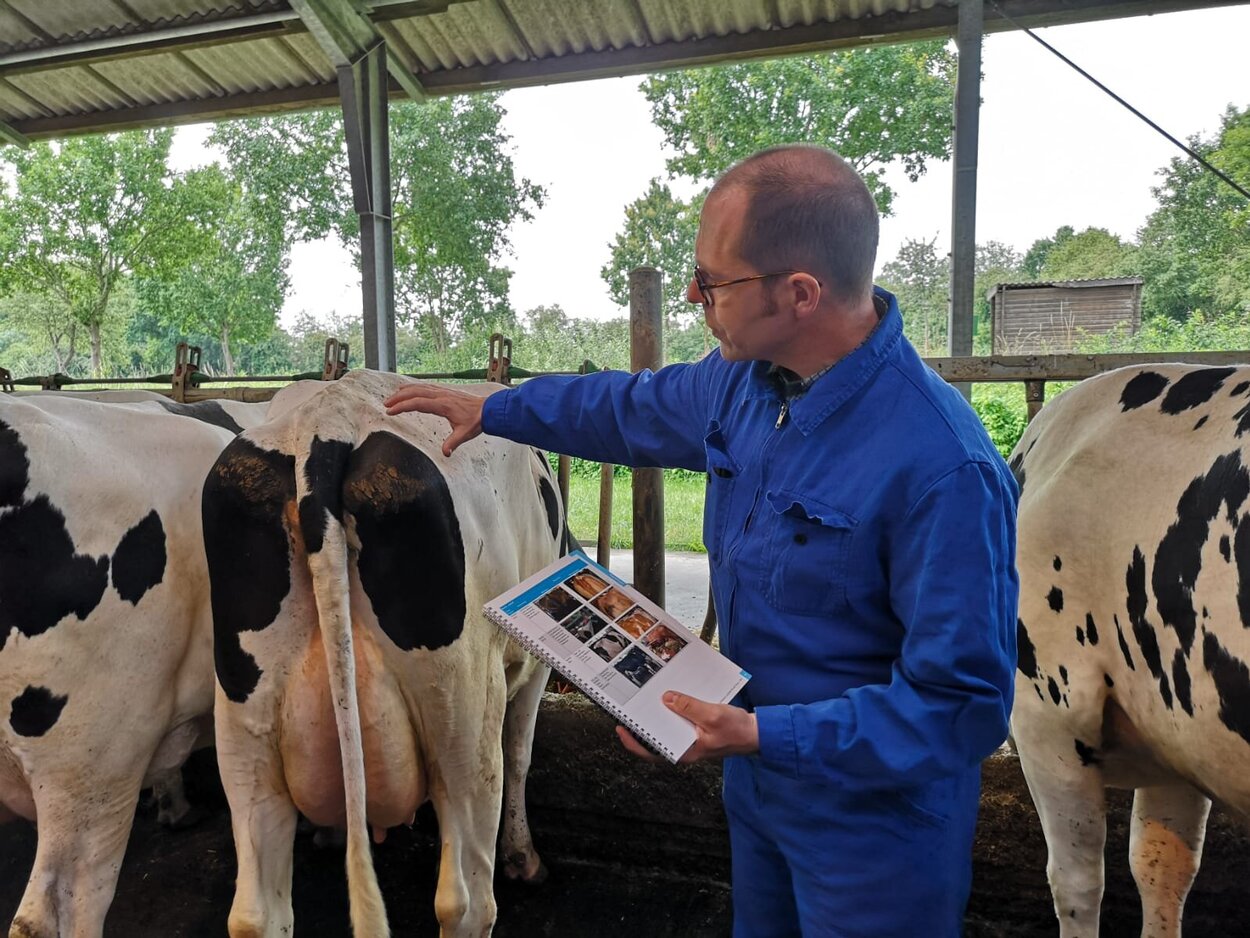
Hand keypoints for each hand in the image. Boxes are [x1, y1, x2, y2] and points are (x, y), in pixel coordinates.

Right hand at [384, 383, 486, 456]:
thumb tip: (445, 453)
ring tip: (392, 398)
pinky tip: (408, 390)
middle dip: (398, 398)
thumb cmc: (476, 421)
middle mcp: (441, 395)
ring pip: (419, 387)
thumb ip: (453, 443)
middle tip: (386, 405)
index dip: (402, 406)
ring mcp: (442, 391)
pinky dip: (413, 387)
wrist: (487, 409)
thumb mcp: (464, 434)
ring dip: (404, 391)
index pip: (418, 403)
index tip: (390, 411)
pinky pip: (425, 386)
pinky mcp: (444, 391)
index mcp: (443, 405)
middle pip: (414, 392)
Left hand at [616, 691, 758, 764]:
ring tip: (647, 700)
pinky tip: (672, 698)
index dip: (633, 743)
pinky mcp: (697, 730)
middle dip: (644, 724)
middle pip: (657, 738)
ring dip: (659, 715)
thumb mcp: (711, 716)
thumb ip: (688, 707)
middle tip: (631, 707)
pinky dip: (674, 710)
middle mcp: (685, 748)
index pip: (651, 753)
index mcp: (685, 752)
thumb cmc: (737, 730)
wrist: (757, 733)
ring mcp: (691, 739)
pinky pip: (680, 721)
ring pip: (668, 728)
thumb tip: (667, 699)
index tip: (621, 728)